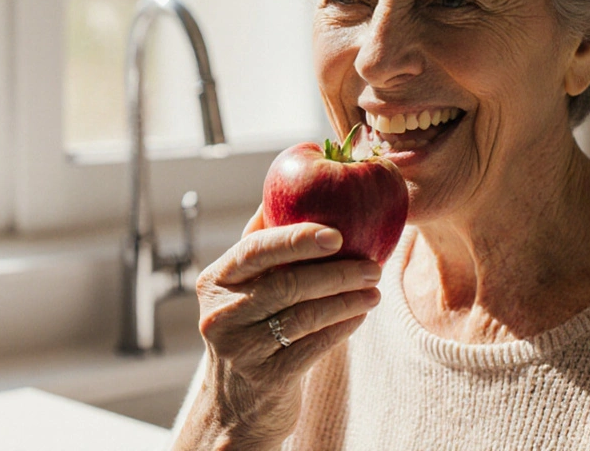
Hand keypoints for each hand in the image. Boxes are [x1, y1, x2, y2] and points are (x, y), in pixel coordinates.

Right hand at [190, 208, 381, 446]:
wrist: (237, 405)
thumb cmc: (250, 328)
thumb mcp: (243, 287)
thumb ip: (263, 242)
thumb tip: (294, 184)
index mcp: (215, 280)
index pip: (255, 250)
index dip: (296, 238)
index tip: (337, 233)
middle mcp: (220, 313)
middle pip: (284, 283)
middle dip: (335, 272)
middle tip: (373, 264)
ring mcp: (240, 350)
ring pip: (303, 316)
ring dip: (346, 300)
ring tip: (374, 291)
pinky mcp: (266, 379)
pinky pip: (313, 347)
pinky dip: (342, 328)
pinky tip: (361, 315)